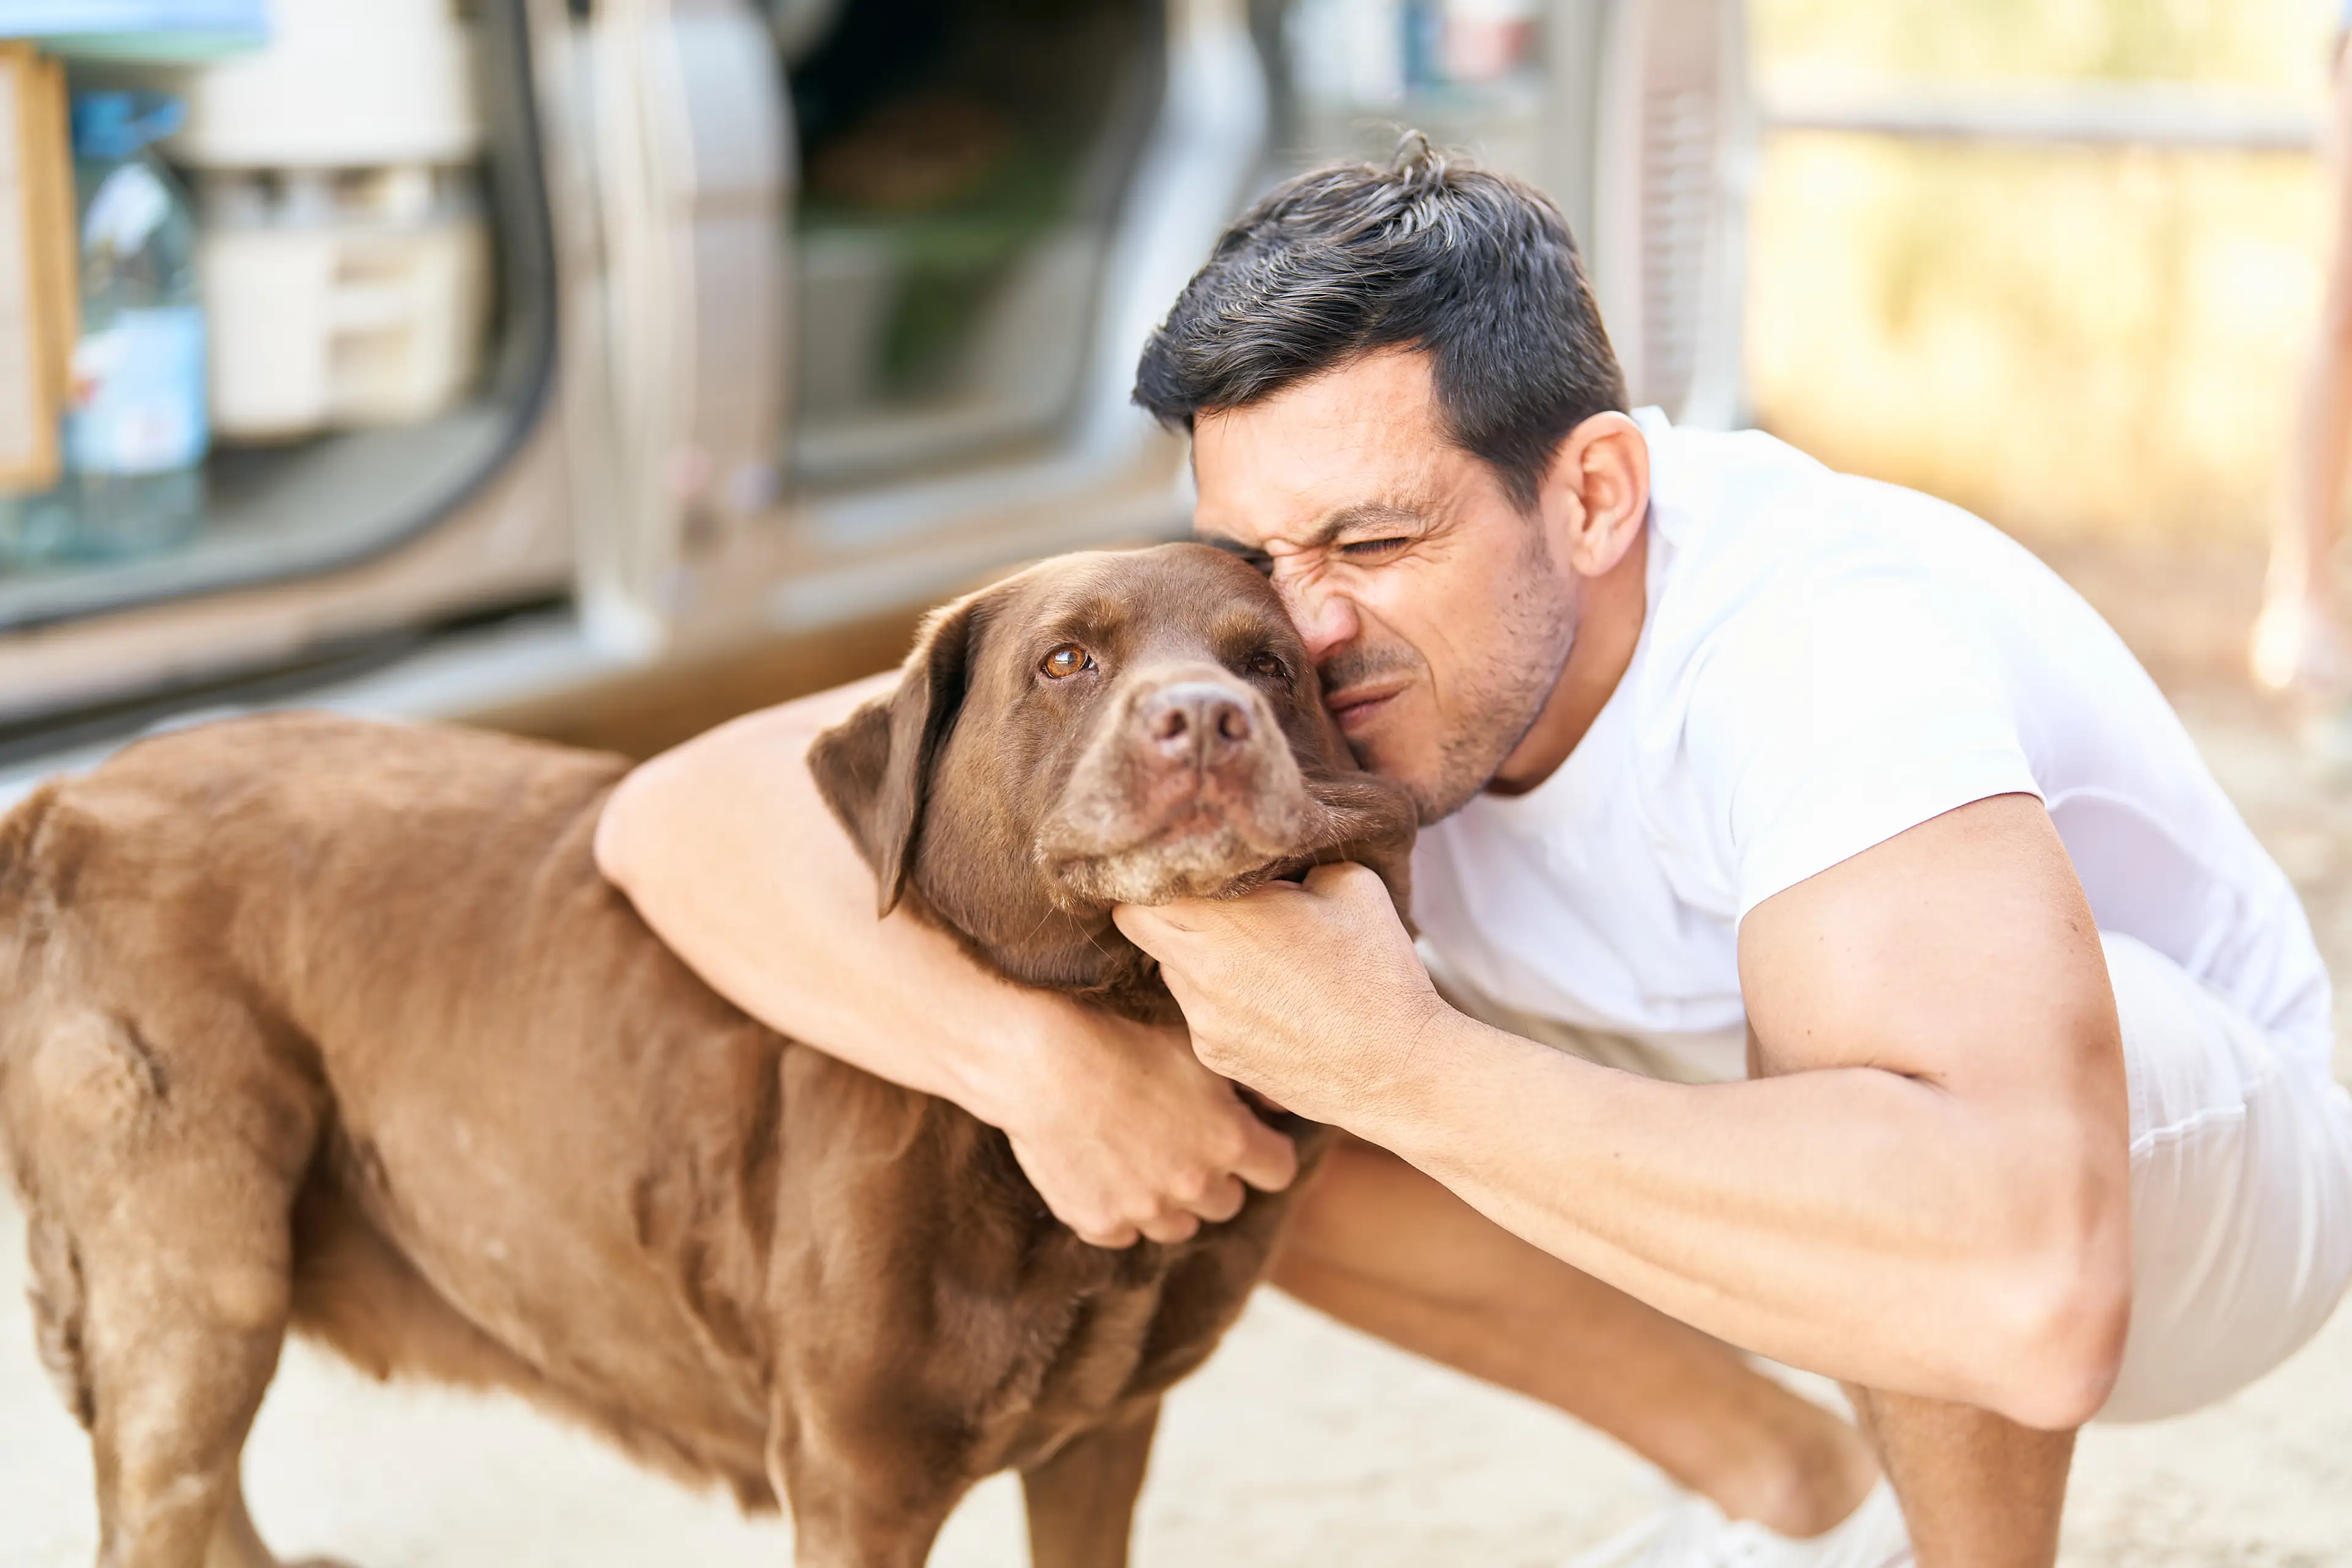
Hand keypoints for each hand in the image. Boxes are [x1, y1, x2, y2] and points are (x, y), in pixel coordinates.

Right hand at [995, 1003, 1298, 1248]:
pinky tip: (1101, 1170)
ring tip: (1141, 1157)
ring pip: (1177, 1226)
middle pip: (1227, 1202)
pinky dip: (1117, 1210)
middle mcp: (1195, 1184)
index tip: (1246, 1138)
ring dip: (1169, 1200)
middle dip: (1213, 1176)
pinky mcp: (1099, 1222)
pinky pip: (1122, 1232)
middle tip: (1183, 1141)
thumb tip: (1280, 1108)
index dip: (1264, 1153)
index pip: (1278, 1171)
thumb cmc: (1121, 1033)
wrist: (1039, 1056)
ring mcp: (1146, 1209)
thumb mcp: (1196, 1044)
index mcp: (1231, 1140)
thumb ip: (1248, 1084)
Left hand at [1112, 862, 1444, 1127]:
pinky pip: (1198, 1011)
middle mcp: (1197, 972)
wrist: (1398, 1070)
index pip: (1138, 889)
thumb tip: (1266, 868)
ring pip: (1171, 969)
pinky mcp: (1214, 1056)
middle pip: (1139, 927)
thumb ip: (1292, 864)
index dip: (1156, 874)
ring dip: (1196, 954)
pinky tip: (1270, 1000)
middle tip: (1211, 902)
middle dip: (1165, 909)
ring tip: (1256, 956)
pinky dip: (1219, 999)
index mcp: (1222, 922)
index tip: (1190, 870)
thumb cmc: (1378, 973)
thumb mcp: (1350, 885)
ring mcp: (1201, 1020)